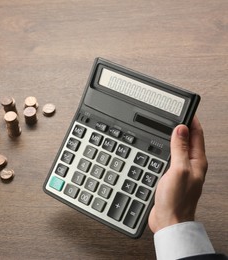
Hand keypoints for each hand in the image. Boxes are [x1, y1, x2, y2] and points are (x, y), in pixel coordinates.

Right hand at [149, 116, 207, 232]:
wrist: (168, 221)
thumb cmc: (177, 200)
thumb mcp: (178, 169)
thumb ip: (180, 149)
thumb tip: (181, 129)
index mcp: (198, 162)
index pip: (197, 134)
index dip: (191, 120)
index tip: (185, 109)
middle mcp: (192, 165)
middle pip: (189, 140)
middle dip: (182, 126)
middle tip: (174, 114)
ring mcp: (182, 171)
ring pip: (178, 148)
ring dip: (173, 138)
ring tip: (166, 127)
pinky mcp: (172, 177)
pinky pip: (169, 158)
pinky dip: (164, 149)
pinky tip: (158, 148)